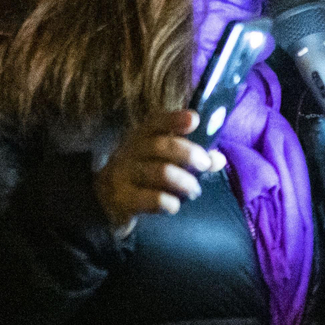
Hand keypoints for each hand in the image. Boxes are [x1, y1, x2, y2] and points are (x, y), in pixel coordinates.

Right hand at [94, 109, 221, 230]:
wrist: (105, 201)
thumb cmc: (144, 175)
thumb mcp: (164, 160)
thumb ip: (192, 158)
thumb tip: (219, 159)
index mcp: (142, 137)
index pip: (156, 122)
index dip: (175, 119)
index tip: (194, 120)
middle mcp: (130, 151)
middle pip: (160, 146)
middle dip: (188, 153)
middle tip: (204, 165)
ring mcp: (123, 174)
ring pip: (159, 172)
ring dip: (184, 181)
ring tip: (194, 190)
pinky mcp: (121, 198)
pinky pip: (148, 198)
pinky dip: (167, 202)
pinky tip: (174, 206)